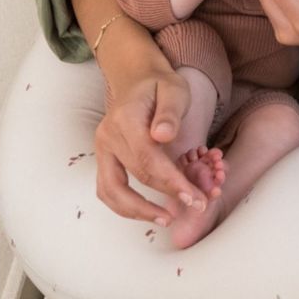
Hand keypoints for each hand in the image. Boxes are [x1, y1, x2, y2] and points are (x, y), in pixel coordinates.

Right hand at [92, 64, 209, 223]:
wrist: (136, 80)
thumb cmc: (160, 85)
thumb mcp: (174, 89)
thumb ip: (169, 112)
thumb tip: (162, 135)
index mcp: (126, 119)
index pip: (148, 158)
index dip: (171, 181)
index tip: (194, 197)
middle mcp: (108, 136)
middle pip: (137, 176)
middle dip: (167, 195)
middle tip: (196, 206)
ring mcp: (102, 149)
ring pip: (112, 191)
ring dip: (138, 211)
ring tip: (167, 219)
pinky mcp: (104, 158)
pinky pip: (107, 189)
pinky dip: (125, 206)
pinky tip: (148, 212)